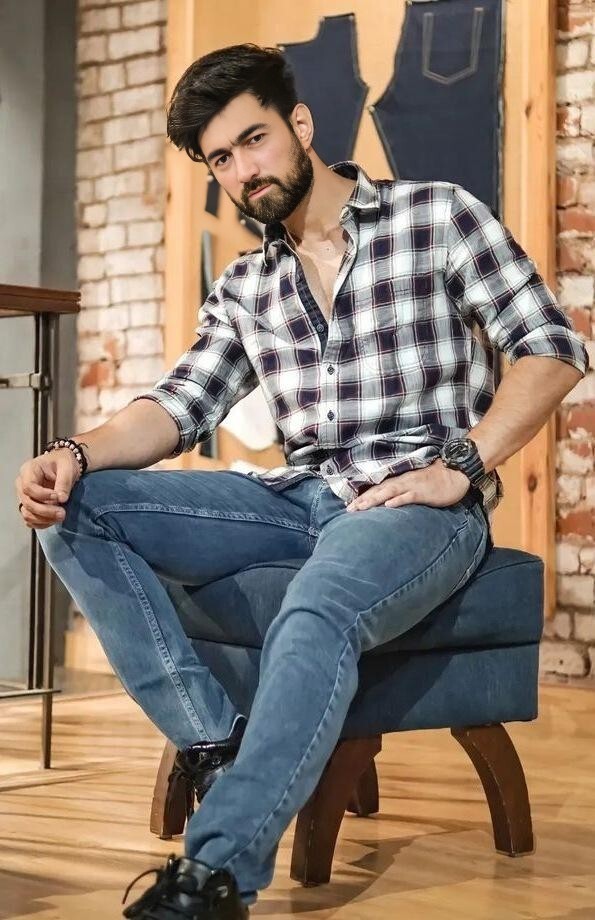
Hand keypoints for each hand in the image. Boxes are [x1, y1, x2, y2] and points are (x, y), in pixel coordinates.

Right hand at [15, 448, 80, 528]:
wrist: (64, 466)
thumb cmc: (63, 463)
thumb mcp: (67, 467)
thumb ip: (64, 482)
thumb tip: (62, 499)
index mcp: (28, 470)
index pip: (28, 487)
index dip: (42, 495)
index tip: (58, 497)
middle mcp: (22, 484)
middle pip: (27, 502)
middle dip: (45, 511)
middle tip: (62, 513)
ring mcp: (24, 496)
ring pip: (27, 513)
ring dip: (44, 519)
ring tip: (61, 517)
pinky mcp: (30, 506)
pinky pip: (31, 519)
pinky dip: (42, 523)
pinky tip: (54, 520)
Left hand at [346, 459, 470, 511]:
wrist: (455, 473)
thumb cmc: (435, 480)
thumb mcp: (414, 484)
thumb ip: (401, 491)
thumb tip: (387, 501)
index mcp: (400, 480)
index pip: (377, 488)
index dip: (363, 497)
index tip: (349, 506)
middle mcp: (402, 481)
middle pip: (379, 490)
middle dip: (363, 500)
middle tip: (349, 510)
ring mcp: (412, 486)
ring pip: (389, 492)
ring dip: (374, 499)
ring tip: (361, 507)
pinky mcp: (423, 492)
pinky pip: (409, 496)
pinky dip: (398, 500)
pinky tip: (388, 505)